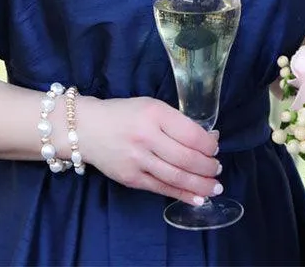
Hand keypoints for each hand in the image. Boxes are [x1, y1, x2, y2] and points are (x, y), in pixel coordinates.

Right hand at [77, 96, 220, 203]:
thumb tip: (207, 139)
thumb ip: (177, 122)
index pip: (190, 134)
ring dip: (200, 184)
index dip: (208, 145)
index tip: (215, 147)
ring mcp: (137, 160)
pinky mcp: (130, 179)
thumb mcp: (152, 106)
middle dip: (207, 166)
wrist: (86, 129)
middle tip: (218, 168)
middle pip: (186, 158)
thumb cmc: (124, 114)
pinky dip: (182, 194)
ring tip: (215, 186)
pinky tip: (197, 197)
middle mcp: (146, 137)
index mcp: (155, 114)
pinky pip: (161, 189)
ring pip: (176, 176)